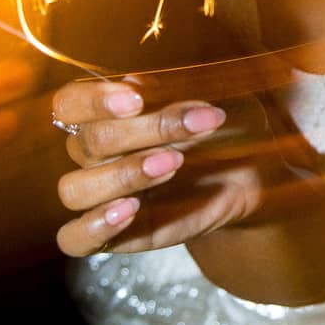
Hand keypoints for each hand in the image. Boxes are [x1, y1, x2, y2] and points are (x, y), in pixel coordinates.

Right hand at [50, 71, 324, 302]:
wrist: (254, 177)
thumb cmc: (227, 129)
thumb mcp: (211, 100)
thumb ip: (173, 93)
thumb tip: (135, 85)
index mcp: (107, 113)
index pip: (70, 102)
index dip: (94, 100)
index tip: (135, 98)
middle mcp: (95, 153)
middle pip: (90, 141)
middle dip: (144, 131)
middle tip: (195, 125)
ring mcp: (102, 195)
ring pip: (75, 188)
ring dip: (123, 175)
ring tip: (172, 165)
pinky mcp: (114, 234)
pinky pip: (74, 239)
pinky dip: (94, 226)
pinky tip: (131, 210)